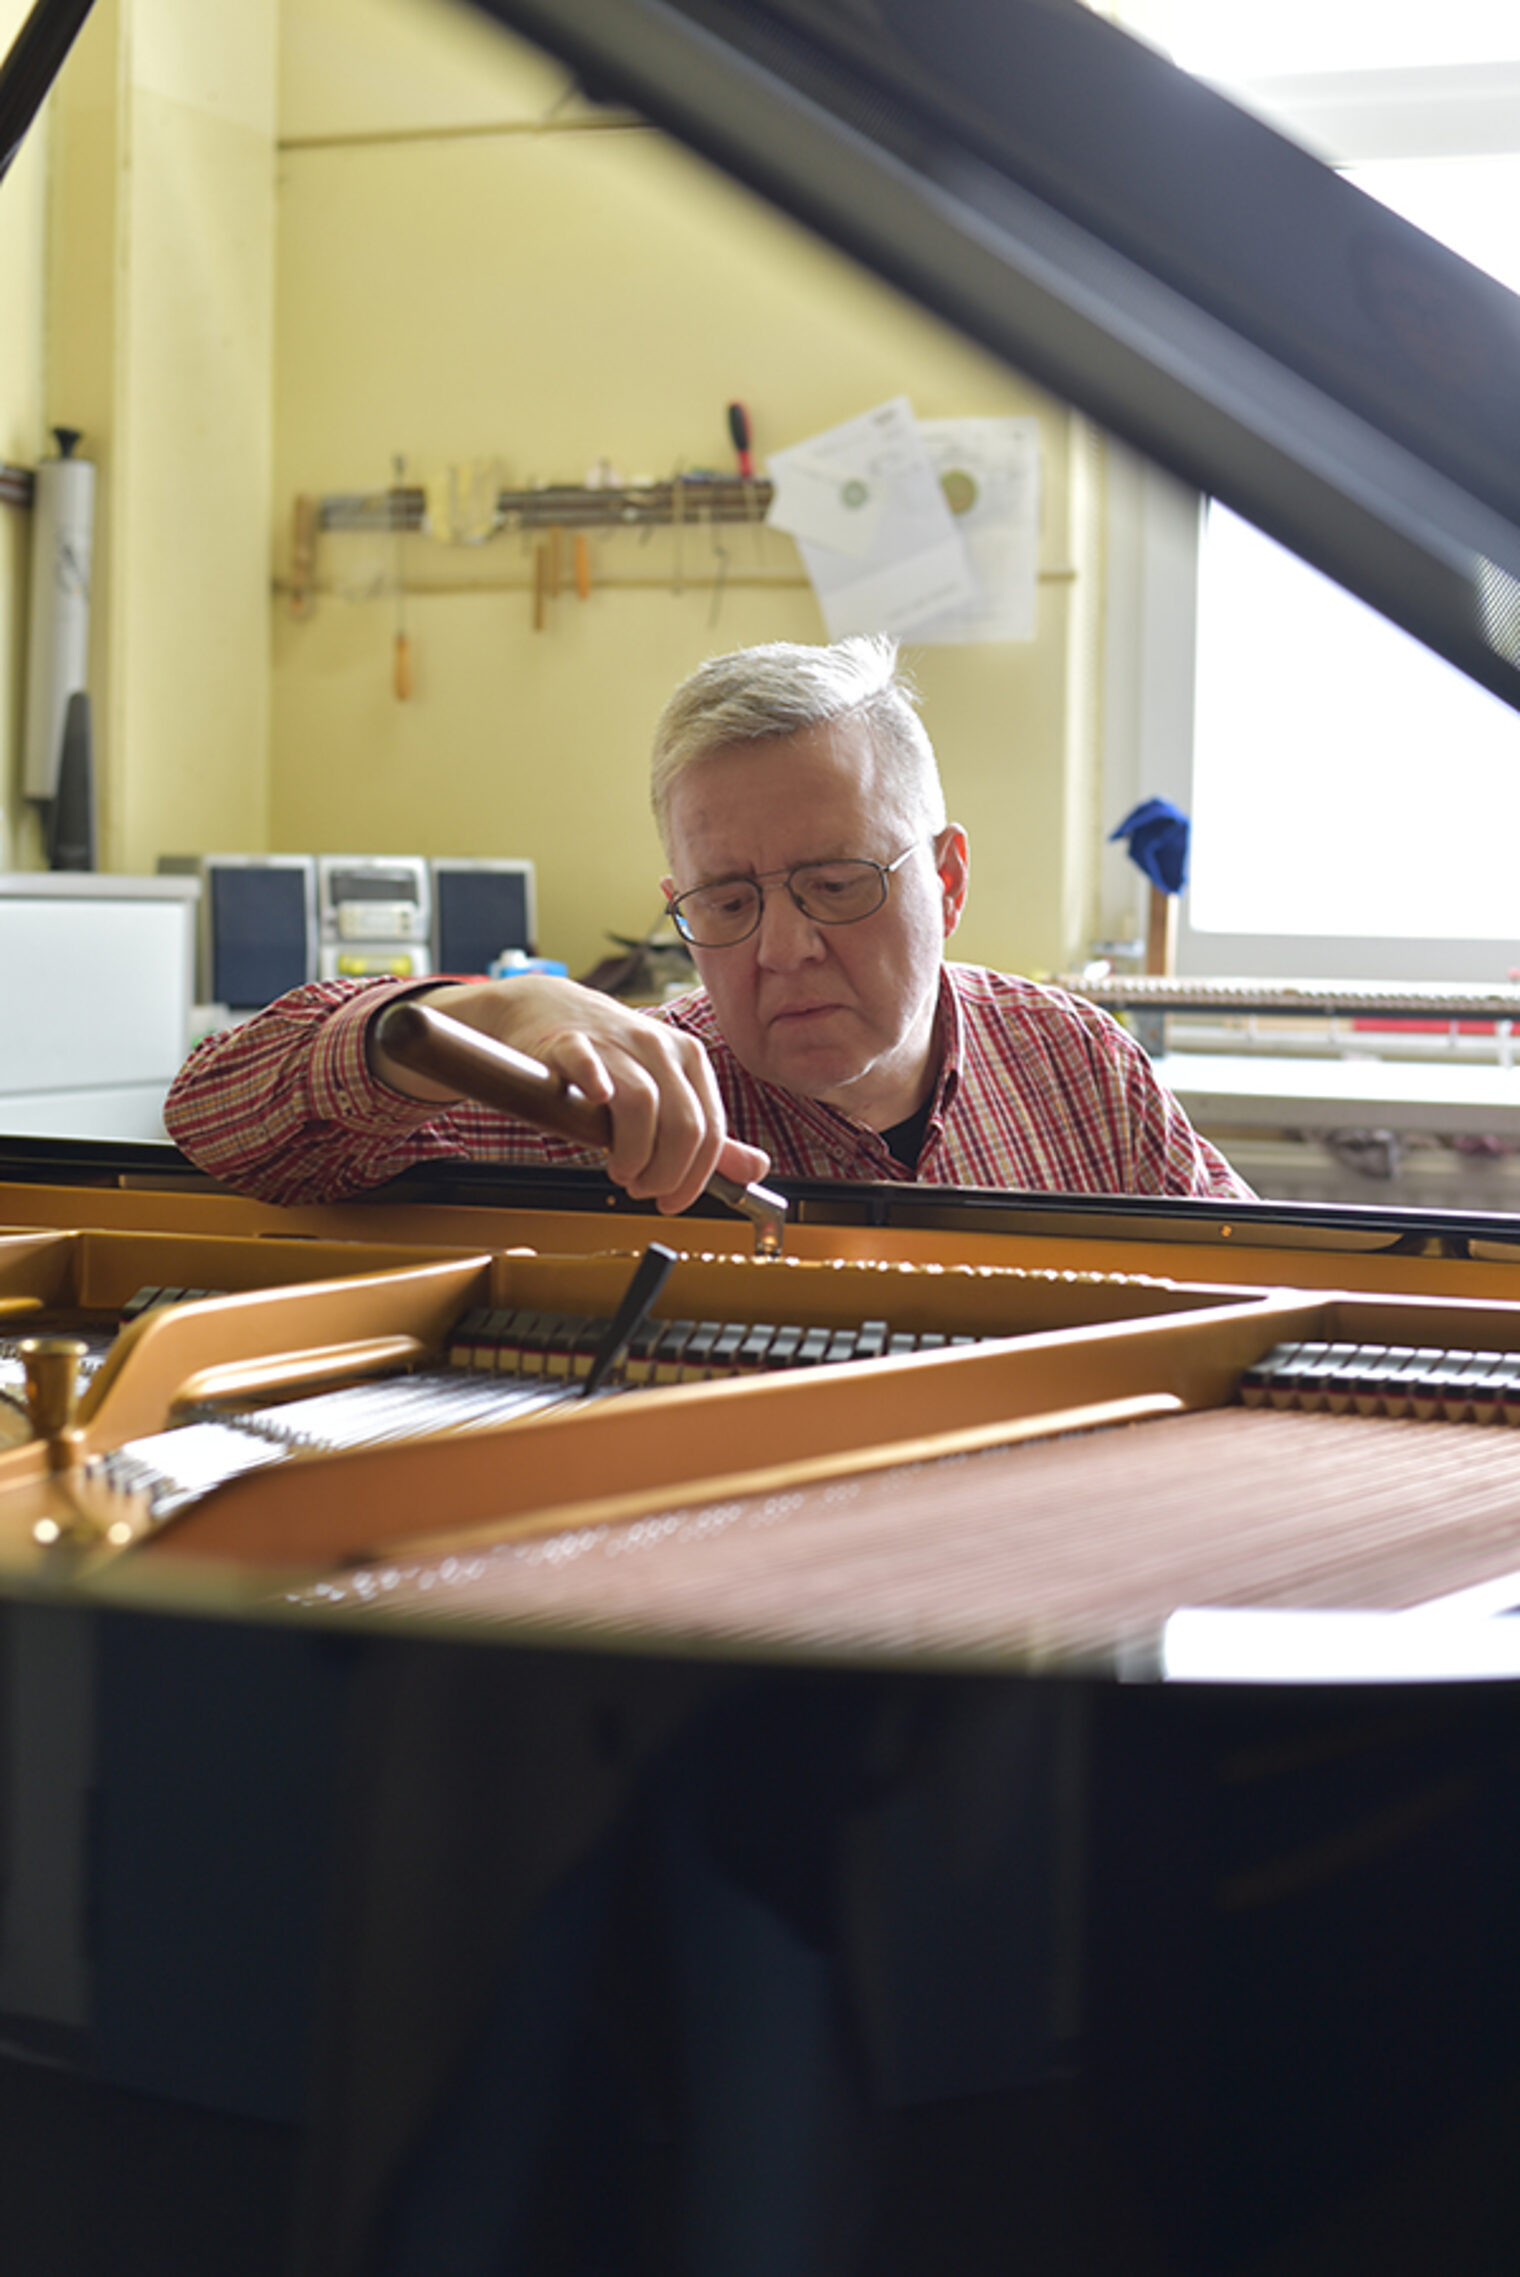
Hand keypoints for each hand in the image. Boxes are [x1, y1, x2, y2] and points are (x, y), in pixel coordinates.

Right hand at [367, 977, 768, 1214]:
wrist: (543, 1011)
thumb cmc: (606, 1058)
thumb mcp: (665, 1091)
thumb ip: (709, 1136)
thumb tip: (757, 1169)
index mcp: (688, 1058)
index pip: (710, 1129)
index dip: (695, 1176)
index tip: (671, 1200)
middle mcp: (658, 1046)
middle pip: (682, 1123)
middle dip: (666, 1173)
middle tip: (642, 1188)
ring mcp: (615, 1041)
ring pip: (643, 1104)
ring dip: (633, 1154)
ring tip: (619, 1171)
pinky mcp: (569, 1042)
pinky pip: (588, 1063)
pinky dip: (596, 1085)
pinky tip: (597, 1106)